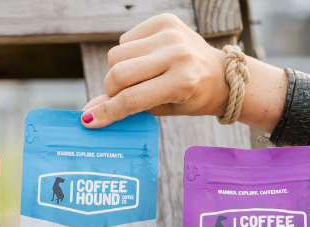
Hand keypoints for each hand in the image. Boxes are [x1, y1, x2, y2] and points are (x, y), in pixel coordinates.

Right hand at [81, 13, 230, 127]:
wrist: (221, 75)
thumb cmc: (190, 98)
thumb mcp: (161, 110)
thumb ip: (125, 110)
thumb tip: (88, 116)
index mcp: (182, 81)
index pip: (132, 97)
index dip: (108, 111)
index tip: (89, 121)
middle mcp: (177, 53)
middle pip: (119, 73)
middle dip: (111, 89)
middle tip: (121, 96)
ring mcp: (170, 34)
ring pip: (117, 54)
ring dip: (118, 71)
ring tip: (136, 77)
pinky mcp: (164, 21)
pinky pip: (126, 39)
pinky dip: (128, 54)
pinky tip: (144, 60)